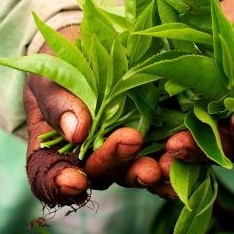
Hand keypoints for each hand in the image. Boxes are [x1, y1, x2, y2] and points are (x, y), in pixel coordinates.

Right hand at [24, 26, 161, 206]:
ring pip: (135, 172)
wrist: (92, 49)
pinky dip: (177, 160)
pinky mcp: (153, 141)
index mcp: (54, 150)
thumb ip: (58, 102)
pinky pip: (165, 157)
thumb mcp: (51, 75)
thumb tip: (76, 131)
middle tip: (130, 140)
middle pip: (100, 174)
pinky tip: (183, 152)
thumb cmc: (61, 66)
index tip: (72, 181)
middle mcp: (90, 159)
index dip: (58, 185)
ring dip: (149, 171)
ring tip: (162, 162)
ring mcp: (123, 153)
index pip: (49, 178)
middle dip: (116, 162)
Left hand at [159, 0, 233, 188]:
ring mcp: (208, 125)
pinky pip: (169, 131)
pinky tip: (142, 135)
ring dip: (177, 151)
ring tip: (162, 145)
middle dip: (202, 153)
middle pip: (225, 157)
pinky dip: (157, 137)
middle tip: (178, 144)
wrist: (230, 11)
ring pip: (193, 150)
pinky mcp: (179, 112)